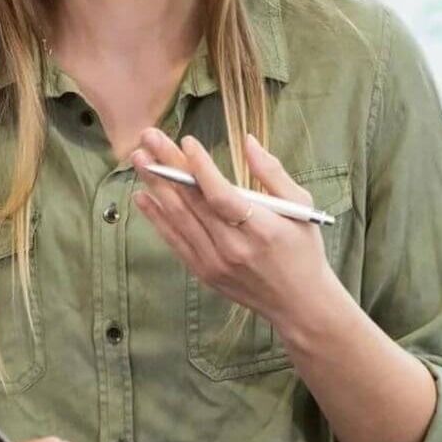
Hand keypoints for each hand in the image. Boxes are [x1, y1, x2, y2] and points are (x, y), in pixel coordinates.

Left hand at [131, 128, 342, 328]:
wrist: (299, 303)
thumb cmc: (303, 248)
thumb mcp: (300, 206)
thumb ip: (272, 172)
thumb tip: (247, 140)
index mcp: (262, 229)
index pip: (222, 196)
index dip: (202, 169)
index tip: (186, 142)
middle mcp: (234, 248)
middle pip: (193, 202)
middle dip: (168, 166)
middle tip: (148, 138)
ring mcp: (215, 263)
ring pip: (179, 219)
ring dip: (156, 186)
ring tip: (139, 158)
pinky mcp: (204, 272)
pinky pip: (175, 240)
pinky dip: (157, 217)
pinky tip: (143, 195)